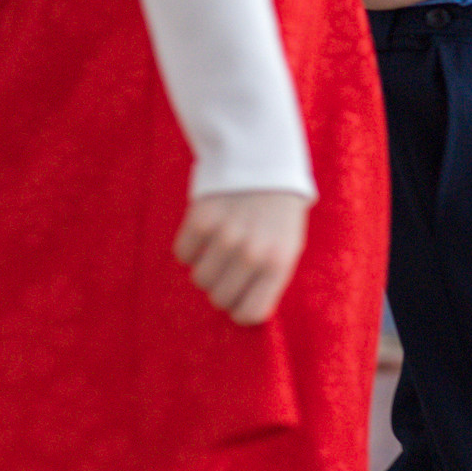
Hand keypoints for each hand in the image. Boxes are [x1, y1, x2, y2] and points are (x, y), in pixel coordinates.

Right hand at [174, 189, 309, 325]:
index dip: (241, 308)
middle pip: (220, 299)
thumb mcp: (288, 245)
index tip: (240, 296)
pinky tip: (206, 230)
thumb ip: (268, 278)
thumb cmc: (278, 209)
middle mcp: (252, 254)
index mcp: (278, 263)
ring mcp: (225, 237)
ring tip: (219, 246)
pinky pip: (183, 254)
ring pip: (200, 279)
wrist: (263, 156)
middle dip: (222, 286)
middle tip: (229, 266)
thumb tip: (242, 310)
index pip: (249, 314)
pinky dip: (190, 246)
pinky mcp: (200, 219)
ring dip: (206, 267)